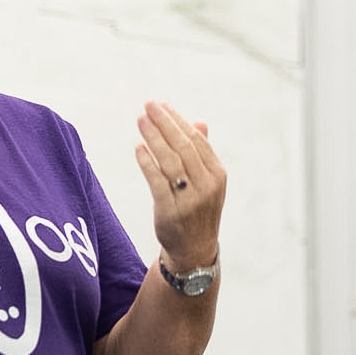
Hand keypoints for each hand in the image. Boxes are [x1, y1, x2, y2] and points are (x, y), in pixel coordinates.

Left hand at [133, 100, 223, 268]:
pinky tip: (138, 148)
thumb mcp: (207, 182)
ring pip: (169, 161)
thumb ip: (202, 152)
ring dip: (154, 137)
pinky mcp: (171, 211)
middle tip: (148, 106)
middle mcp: (206, 185)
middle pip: (182, 147)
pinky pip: (157, 182)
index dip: (177, 121)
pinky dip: (147, 163)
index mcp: (217, 174)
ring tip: (140, 120)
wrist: (194, 249)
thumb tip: (199, 122)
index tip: (161, 105)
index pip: (196, 140)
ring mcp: (190, 199)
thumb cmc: (198, 209)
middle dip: (164, 123)